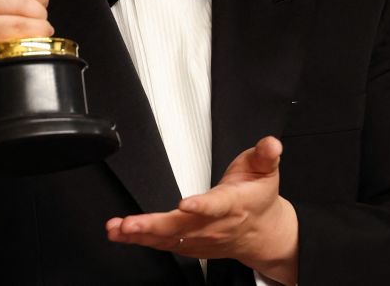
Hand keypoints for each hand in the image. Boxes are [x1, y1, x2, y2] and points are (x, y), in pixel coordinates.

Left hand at [105, 136, 297, 284]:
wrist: (262, 232)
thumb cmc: (257, 198)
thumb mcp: (266, 170)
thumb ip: (265, 155)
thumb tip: (271, 144)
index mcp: (232, 205)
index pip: (216, 206)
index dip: (200, 207)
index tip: (184, 204)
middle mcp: (213, 225)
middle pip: (182, 228)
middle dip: (154, 226)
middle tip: (130, 224)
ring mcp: (199, 238)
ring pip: (168, 238)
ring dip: (141, 235)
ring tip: (118, 228)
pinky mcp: (188, 244)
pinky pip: (161, 244)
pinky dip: (140, 241)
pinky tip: (120, 233)